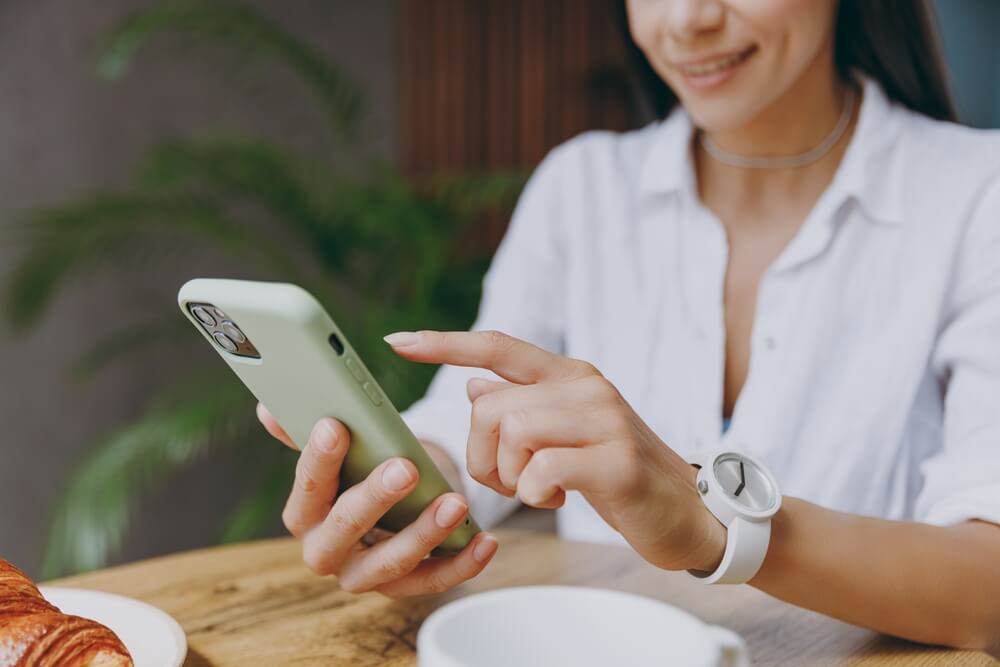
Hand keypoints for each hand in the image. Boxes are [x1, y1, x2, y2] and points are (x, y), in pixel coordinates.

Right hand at [256, 404, 498, 596]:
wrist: (391, 504)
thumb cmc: (360, 469)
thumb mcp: (338, 450)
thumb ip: (306, 430)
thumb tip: (268, 408)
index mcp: (304, 514)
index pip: (306, 488)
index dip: (318, 459)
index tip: (335, 426)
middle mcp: (327, 551)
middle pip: (346, 529)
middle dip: (374, 498)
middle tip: (404, 468)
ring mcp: (364, 574)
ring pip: (391, 562)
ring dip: (424, 534)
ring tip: (455, 504)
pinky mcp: (405, 586)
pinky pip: (434, 581)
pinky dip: (462, 564)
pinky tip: (485, 541)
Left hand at [384, 330, 725, 572]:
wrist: (688, 511)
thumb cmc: (616, 473)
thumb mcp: (567, 433)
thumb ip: (524, 405)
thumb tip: (474, 384)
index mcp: (570, 375)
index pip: (498, 346)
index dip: (444, 343)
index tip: (396, 340)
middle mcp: (587, 385)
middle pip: (491, 405)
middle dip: (483, 454)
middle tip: (511, 480)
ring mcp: (605, 419)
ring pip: (512, 433)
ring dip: (509, 476)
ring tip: (539, 489)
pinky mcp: (616, 459)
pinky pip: (541, 470)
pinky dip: (535, 493)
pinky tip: (559, 497)